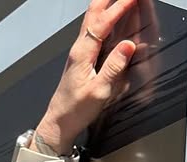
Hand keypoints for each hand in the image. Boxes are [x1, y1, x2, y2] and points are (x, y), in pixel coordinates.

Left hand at [36, 0, 138, 152]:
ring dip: (106, 4)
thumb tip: (128, 46)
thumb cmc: (74, 111)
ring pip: (91, 19)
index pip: (102, 22)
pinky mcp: (81, 58)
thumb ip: (113, 68)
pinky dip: (103, 17)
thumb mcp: (98, 92)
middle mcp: (78, 49)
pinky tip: (110, 16)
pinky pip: (92, 30)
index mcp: (82, 54)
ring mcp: (79, 52)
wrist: (58, 123)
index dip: (119, 7)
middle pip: (93, 13)